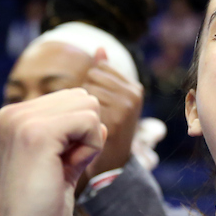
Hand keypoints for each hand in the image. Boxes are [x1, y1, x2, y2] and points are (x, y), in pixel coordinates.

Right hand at [0, 89, 106, 215]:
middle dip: (86, 134)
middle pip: (81, 98)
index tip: (57, 166)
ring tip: (63, 170)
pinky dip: (91, 148)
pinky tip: (69, 169)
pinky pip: (90, 122)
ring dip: (89, 141)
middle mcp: (13, 114)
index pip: (69, 100)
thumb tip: (101, 125)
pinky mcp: (37, 133)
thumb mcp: (60, 168)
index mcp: (13, 118)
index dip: (78, 134)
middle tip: (63, 168)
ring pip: (88, 107)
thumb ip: (76, 143)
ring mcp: (22, 121)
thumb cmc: (39, 210)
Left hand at [81, 50, 143, 181]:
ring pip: (87, 89)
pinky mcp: (114, 119)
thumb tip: (100, 48)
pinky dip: (81, 116)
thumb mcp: (110, 99)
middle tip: (91, 117)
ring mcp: (126, 107)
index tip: (99, 108)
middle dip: (85, 94)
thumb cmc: (106, 129)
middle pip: (92, 76)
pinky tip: (87, 131)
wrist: (110, 167)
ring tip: (90, 123)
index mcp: (134, 88)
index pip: (98, 68)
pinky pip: (85, 104)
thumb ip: (105, 73)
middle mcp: (134, 95)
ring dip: (81, 105)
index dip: (90, 87)